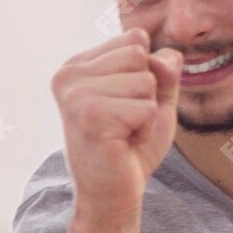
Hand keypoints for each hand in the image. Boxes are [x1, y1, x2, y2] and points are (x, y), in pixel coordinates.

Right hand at [52, 29, 181, 227]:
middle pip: (139, 55)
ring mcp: (75, 95)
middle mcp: (68, 75)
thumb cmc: (130, 145)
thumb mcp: (154, 97)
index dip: (145, 73)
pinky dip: (144, 130)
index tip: (123, 104)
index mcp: (77, 65)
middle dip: (146, 91)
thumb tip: (164, 58)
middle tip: (124, 121)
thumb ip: (163, 69)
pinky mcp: (89, 117)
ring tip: (123, 132)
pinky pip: (146, 108)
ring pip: (145, 80)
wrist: (113, 192)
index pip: (134, 40)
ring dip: (145, 112)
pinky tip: (122, 143)